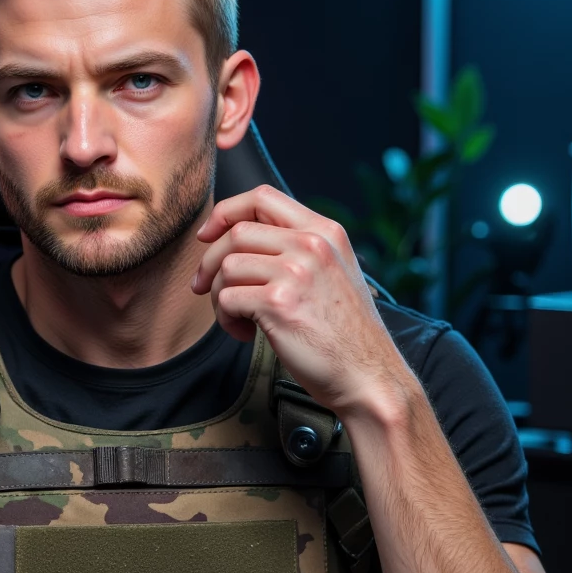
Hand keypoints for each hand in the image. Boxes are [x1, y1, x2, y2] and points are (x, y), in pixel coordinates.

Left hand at [193, 185, 410, 416]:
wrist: (367, 376)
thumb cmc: (345, 334)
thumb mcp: (333, 273)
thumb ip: (298, 249)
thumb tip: (240, 240)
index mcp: (325, 231)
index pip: (262, 197)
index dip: (225, 212)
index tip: (208, 235)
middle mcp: (311, 244)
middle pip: (236, 232)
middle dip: (210, 262)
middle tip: (204, 288)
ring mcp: (296, 272)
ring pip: (227, 266)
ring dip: (219, 296)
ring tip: (239, 319)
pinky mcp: (278, 303)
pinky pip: (228, 298)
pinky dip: (227, 319)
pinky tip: (246, 334)